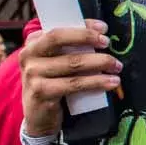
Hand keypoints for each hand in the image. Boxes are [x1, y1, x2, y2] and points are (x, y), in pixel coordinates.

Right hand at [18, 21, 121, 137]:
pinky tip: (111, 82)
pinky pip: (74, 84)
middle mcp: (29, 55)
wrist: (39, 118)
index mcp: (33, 43)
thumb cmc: (54, 84)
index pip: (57, 28)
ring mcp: (33, 74)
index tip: (103, 28)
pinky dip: (96, 82)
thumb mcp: (56, 64)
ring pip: (71, 63)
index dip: (81, 26)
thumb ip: (70, 49)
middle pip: (58, 39)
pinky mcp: (41, 93)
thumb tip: (100, 35)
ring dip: (99, 62)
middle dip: (87, 38)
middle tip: (107, 43)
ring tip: (117, 66)